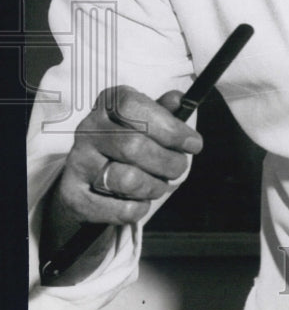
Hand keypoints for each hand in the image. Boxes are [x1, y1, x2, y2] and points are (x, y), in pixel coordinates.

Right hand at [54, 85, 202, 228]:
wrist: (88, 177)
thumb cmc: (126, 143)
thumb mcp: (145, 121)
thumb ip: (164, 111)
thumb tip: (179, 100)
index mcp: (107, 104)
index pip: (135, 108)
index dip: (170, 128)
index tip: (193, 143)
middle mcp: (88, 129)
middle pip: (134, 146)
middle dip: (168, 162)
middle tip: (179, 167)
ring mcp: (78, 162)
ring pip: (128, 179)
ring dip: (155, 187)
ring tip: (159, 184)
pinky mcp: (74, 195)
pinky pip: (120, 208)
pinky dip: (139, 208)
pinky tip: (141, 201)